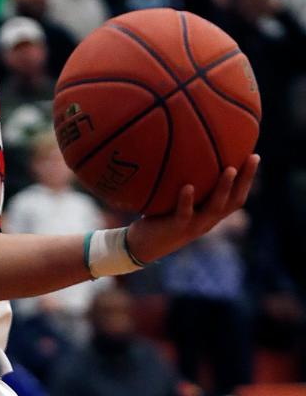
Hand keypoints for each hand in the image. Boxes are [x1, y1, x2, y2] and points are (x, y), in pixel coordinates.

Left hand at [126, 155, 257, 264]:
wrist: (141, 245)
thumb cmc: (159, 216)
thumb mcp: (176, 199)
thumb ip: (185, 182)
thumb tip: (184, 149)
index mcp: (211, 214)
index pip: (237, 196)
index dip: (248, 179)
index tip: (254, 156)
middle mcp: (208, 221)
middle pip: (235, 201)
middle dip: (246, 180)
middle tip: (252, 158)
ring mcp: (193, 226)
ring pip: (214, 208)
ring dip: (223, 189)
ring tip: (230, 169)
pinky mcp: (176, 229)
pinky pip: (184, 214)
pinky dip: (187, 200)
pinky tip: (188, 186)